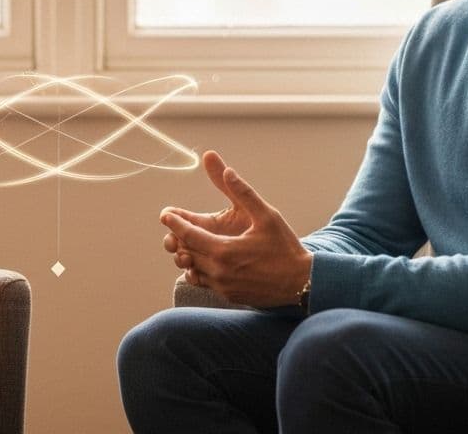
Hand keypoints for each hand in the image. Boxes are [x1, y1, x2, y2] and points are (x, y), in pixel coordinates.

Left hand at [161, 150, 311, 308]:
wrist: (302, 284)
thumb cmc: (285, 248)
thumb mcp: (267, 215)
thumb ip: (243, 192)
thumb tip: (227, 170)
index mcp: (224, 251)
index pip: (188, 236)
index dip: (175, 224)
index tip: (165, 214)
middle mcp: (218, 272)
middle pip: (187, 253)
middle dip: (178, 238)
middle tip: (174, 226)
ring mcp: (223, 287)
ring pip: (193, 270)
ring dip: (188, 256)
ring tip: (188, 243)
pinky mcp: (229, 295)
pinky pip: (204, 282)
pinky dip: (199, 271)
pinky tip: (204, 261)